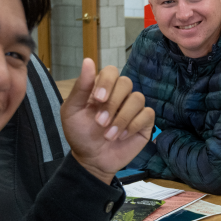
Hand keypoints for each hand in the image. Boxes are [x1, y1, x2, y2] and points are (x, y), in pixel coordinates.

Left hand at [61, 58, 154, 183]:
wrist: (91, 160)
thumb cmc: (80, 134)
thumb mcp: (72, 111)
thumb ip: (81, 87)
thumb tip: (88, 60)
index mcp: (102, 88)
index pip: (111, 71)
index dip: (107, 82)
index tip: (98, 99)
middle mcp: (120, 95)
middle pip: (126, 83)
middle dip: (113, 104)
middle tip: (100, 122)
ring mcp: (133, 108)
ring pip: (138, 98)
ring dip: (121, 118)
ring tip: (109, 135)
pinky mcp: (145, 123)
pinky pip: (147, 114)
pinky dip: (134, 125)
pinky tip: (122, 136)